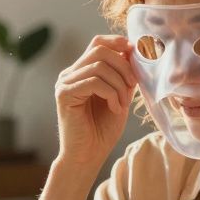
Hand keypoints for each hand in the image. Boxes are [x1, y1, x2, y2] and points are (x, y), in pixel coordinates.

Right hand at [53, 35, 136, 171]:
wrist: (87, 157)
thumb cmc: (102, 131)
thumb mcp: (119, 97)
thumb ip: (123, 76)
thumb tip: (133, 53)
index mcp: (81, 72)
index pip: (97, 43)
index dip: (117, 43)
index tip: (134, 54)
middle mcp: (70, 74)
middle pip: (99, 50)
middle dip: (123, 66)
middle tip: (132, 86)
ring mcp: (64, 83)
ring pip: (98, 65)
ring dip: (118, 84)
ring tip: (122, 104)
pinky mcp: (64, 94)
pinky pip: (93, 81)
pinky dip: (111, 93)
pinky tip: (115, 108)